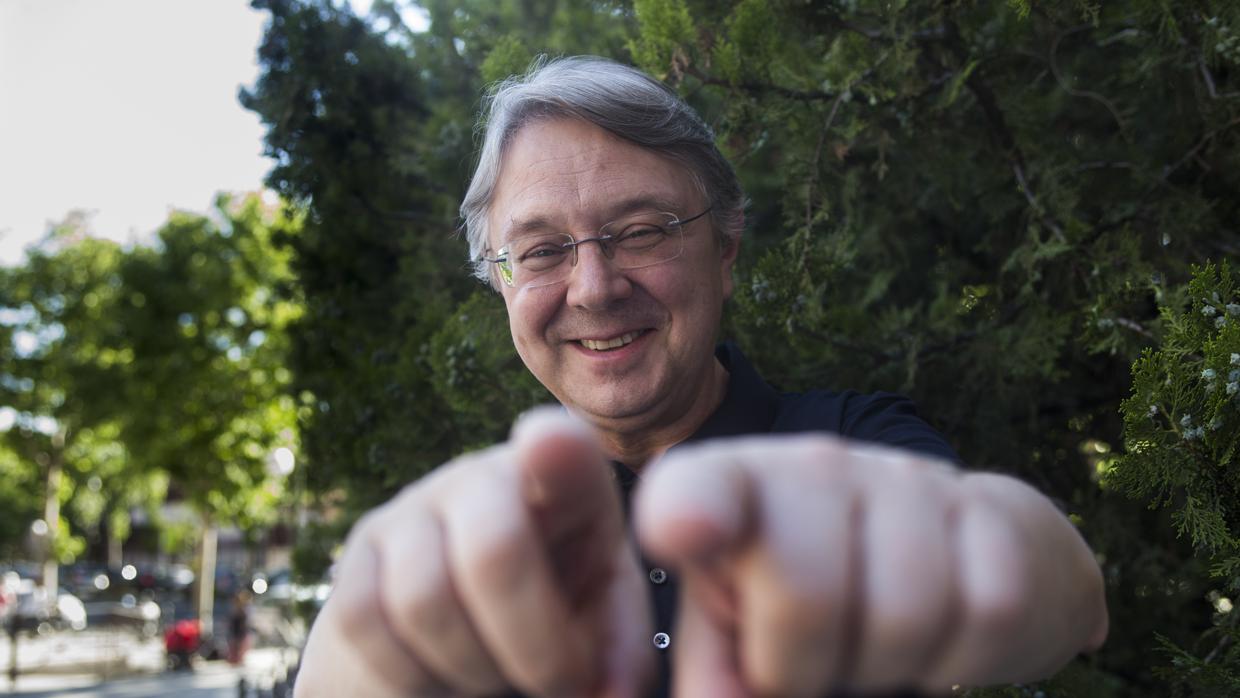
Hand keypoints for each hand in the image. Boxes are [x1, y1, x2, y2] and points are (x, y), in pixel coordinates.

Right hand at [295, 408, 652, 696]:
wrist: (467, 634)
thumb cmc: (557, 622)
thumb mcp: (602, 631)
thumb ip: (618, 654)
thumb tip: (610, 693)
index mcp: (567, 485)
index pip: (561, 447)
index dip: (553, 445)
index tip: (547, 444)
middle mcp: (486, 476)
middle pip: (494, 548)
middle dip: (533, 643)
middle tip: (558, 684)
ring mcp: (416, 504)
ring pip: (424, 598)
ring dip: (469, 666)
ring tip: (495, 676)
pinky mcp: (362, 546)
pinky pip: (364, 617)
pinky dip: (406, 672)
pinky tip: (439, 674)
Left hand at [634, 434, 1107, 696]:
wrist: (958, 546)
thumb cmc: (815, 595)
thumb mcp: (743, 627)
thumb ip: (717, 672)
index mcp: (733, 489)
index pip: (700, 486)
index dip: (689, 508)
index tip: (683, 531)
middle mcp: (813, 466)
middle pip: (805, 594)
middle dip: (804, 668)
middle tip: (809, 665)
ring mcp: (904, 478)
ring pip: (903, 614)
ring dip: (885, 665)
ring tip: (871, 646)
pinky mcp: (988, 508)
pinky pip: (985, 614)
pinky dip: (957, 658)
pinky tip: (936, 635)